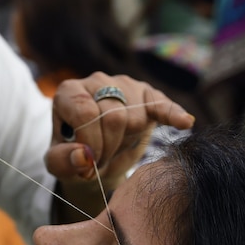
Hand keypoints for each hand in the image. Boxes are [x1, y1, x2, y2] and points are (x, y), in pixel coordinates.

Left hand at [46, 73, 193, 185]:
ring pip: (136, 117)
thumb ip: (62, 161)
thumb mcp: (59, 164)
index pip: (86, 113)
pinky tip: (185, 122)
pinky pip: (162, 104)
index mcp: (69, 92)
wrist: (96, 154)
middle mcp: (95, 81)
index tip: (90, 162)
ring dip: (127, 142)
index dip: (91, 143)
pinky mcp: (148, 95)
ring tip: (114, 149)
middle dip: (109, 147)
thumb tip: (84, 156)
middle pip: (114, 116)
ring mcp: (124, 85)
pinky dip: (173, 114)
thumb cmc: (74, 155)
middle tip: (102, 161)